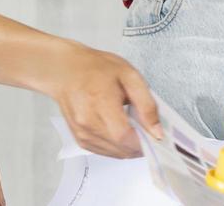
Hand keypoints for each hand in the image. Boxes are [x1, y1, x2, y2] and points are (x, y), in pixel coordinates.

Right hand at [41, 43, 159, 157]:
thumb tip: (156, 132)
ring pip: (116, 154)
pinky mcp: (81, 141)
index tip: (155, 134)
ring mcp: (83, 134)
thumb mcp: (129, 76)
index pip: (125, 136)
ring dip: (130, 146)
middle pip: (122, 149)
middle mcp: (88, 123)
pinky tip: (120, 130)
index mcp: (100, 103)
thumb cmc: (97, 69)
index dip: (145, 141)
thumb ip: (146, 104)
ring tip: (133, 125)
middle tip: (147, 128)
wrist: (67, 71)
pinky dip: (118, 147)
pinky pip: (106, 153)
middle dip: (141, 144)